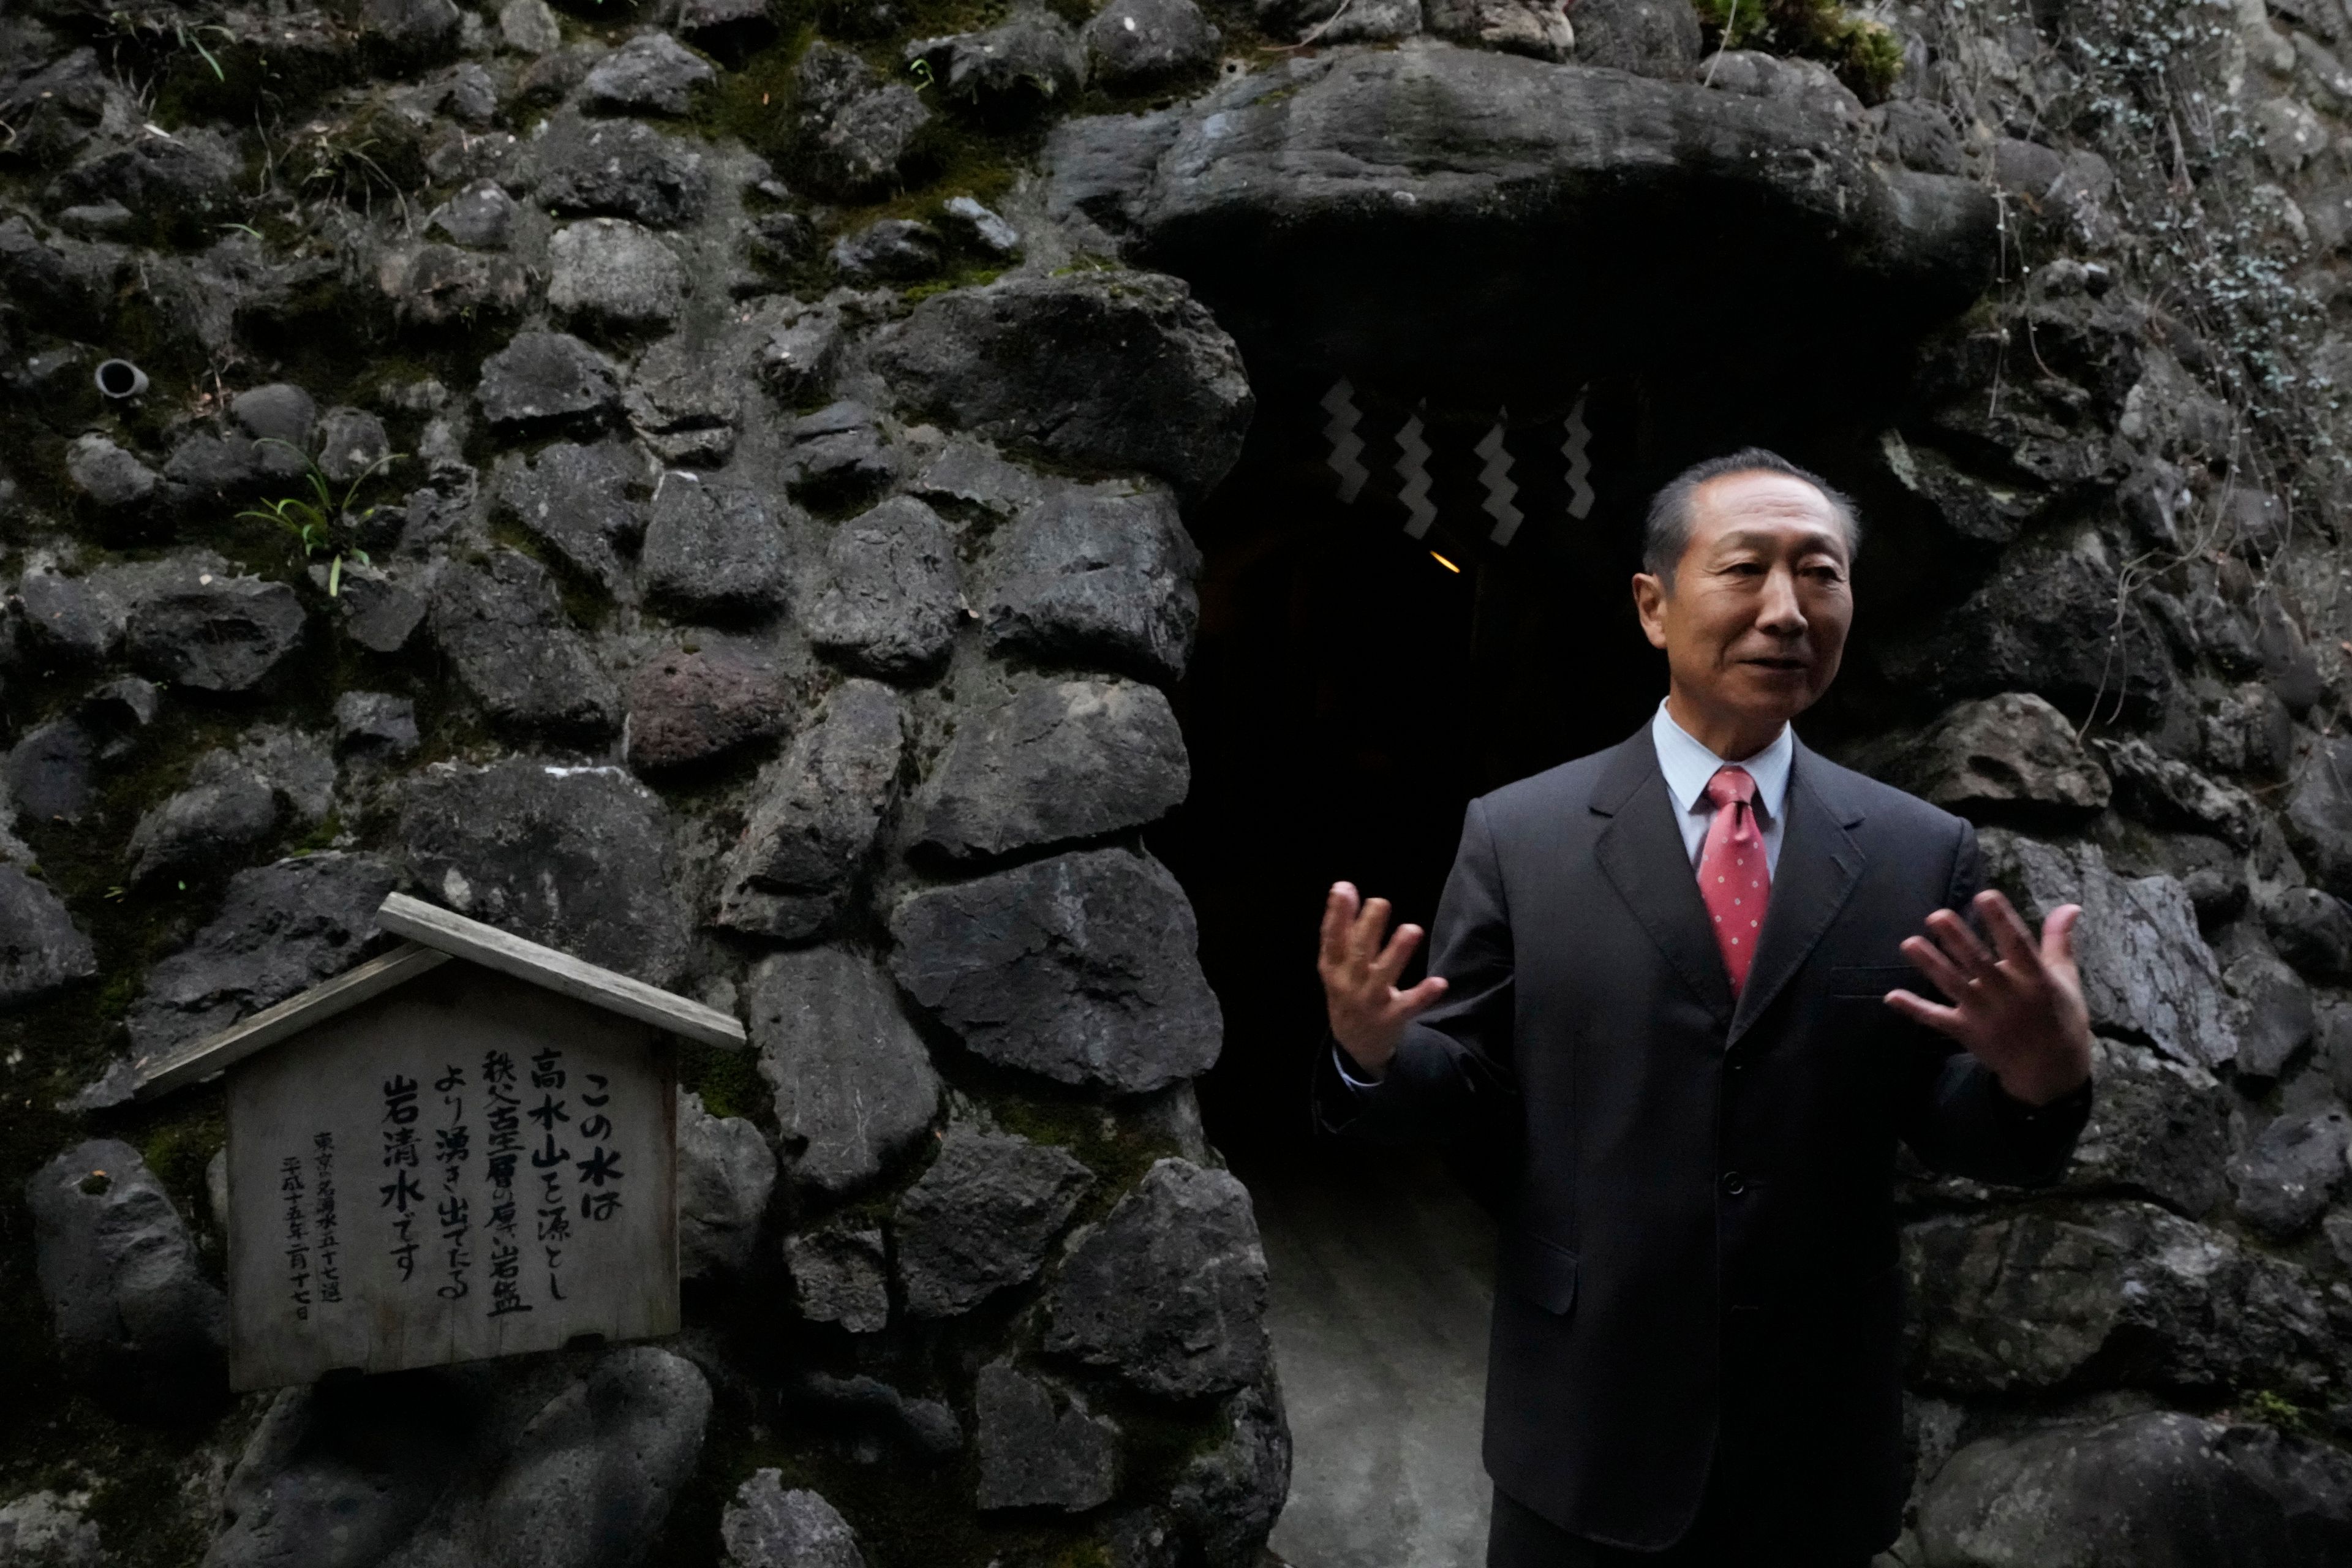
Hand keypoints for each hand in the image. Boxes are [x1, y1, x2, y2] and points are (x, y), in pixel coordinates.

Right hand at [1318, 882, 1448, 1080]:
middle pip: (1358, 954)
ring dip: (1397, 953)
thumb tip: (1344, 886)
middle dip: (1369, 928)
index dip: (1336, 914)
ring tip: (1412, 929)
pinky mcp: (1392, 1017)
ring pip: (1384, 976)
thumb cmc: (1347, 991)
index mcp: (1333, 968)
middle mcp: (1349, 984)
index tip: (1344, 888)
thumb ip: (1340, 928)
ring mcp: (1370, 1002)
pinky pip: (1409, 1005)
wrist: (1355, 1045)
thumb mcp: (1335, 964)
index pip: (1331, 939)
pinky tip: (1439, 982)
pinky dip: (1423, 994)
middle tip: (1380, 902)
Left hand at [1886, 890, 2093, 1105]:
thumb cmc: (2061, 1018)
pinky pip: (1937, 1019)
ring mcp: (1983, 1015)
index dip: (2001, 920)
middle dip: (1957, 939)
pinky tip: (1891, 996)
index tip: (1985, 895)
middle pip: (1978, 962)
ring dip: (1930, 964)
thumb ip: (2059, 941)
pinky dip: (1914, 1009)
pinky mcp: (1966, 1032)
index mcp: (2034, 979)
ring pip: (1953, 985)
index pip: (2017, 944)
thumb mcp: (2066, 979)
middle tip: (1936, 915)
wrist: (2051, 1072)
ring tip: (1908, 943)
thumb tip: (2069, 906)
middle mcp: (2007, 995)